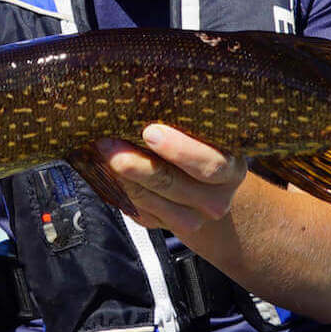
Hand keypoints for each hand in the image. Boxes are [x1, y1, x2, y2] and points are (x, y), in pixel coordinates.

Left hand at [98, 123, 246, 236]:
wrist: (206, 188)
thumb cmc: (200, 147)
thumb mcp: (203, 135)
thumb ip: (183, 125)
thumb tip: (143, 103)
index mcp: (230, 169)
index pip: (210, 164)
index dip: (179, 150)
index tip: (150, 132)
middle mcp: (214, 199)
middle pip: (172, 184)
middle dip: (136, 164)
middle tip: (108, 143)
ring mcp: (192, 219)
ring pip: (150, 201)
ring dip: (120, 177)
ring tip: (100, 153)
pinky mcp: (165, 228)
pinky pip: (138, 211)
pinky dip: (118, 190)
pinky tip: (105, 172)